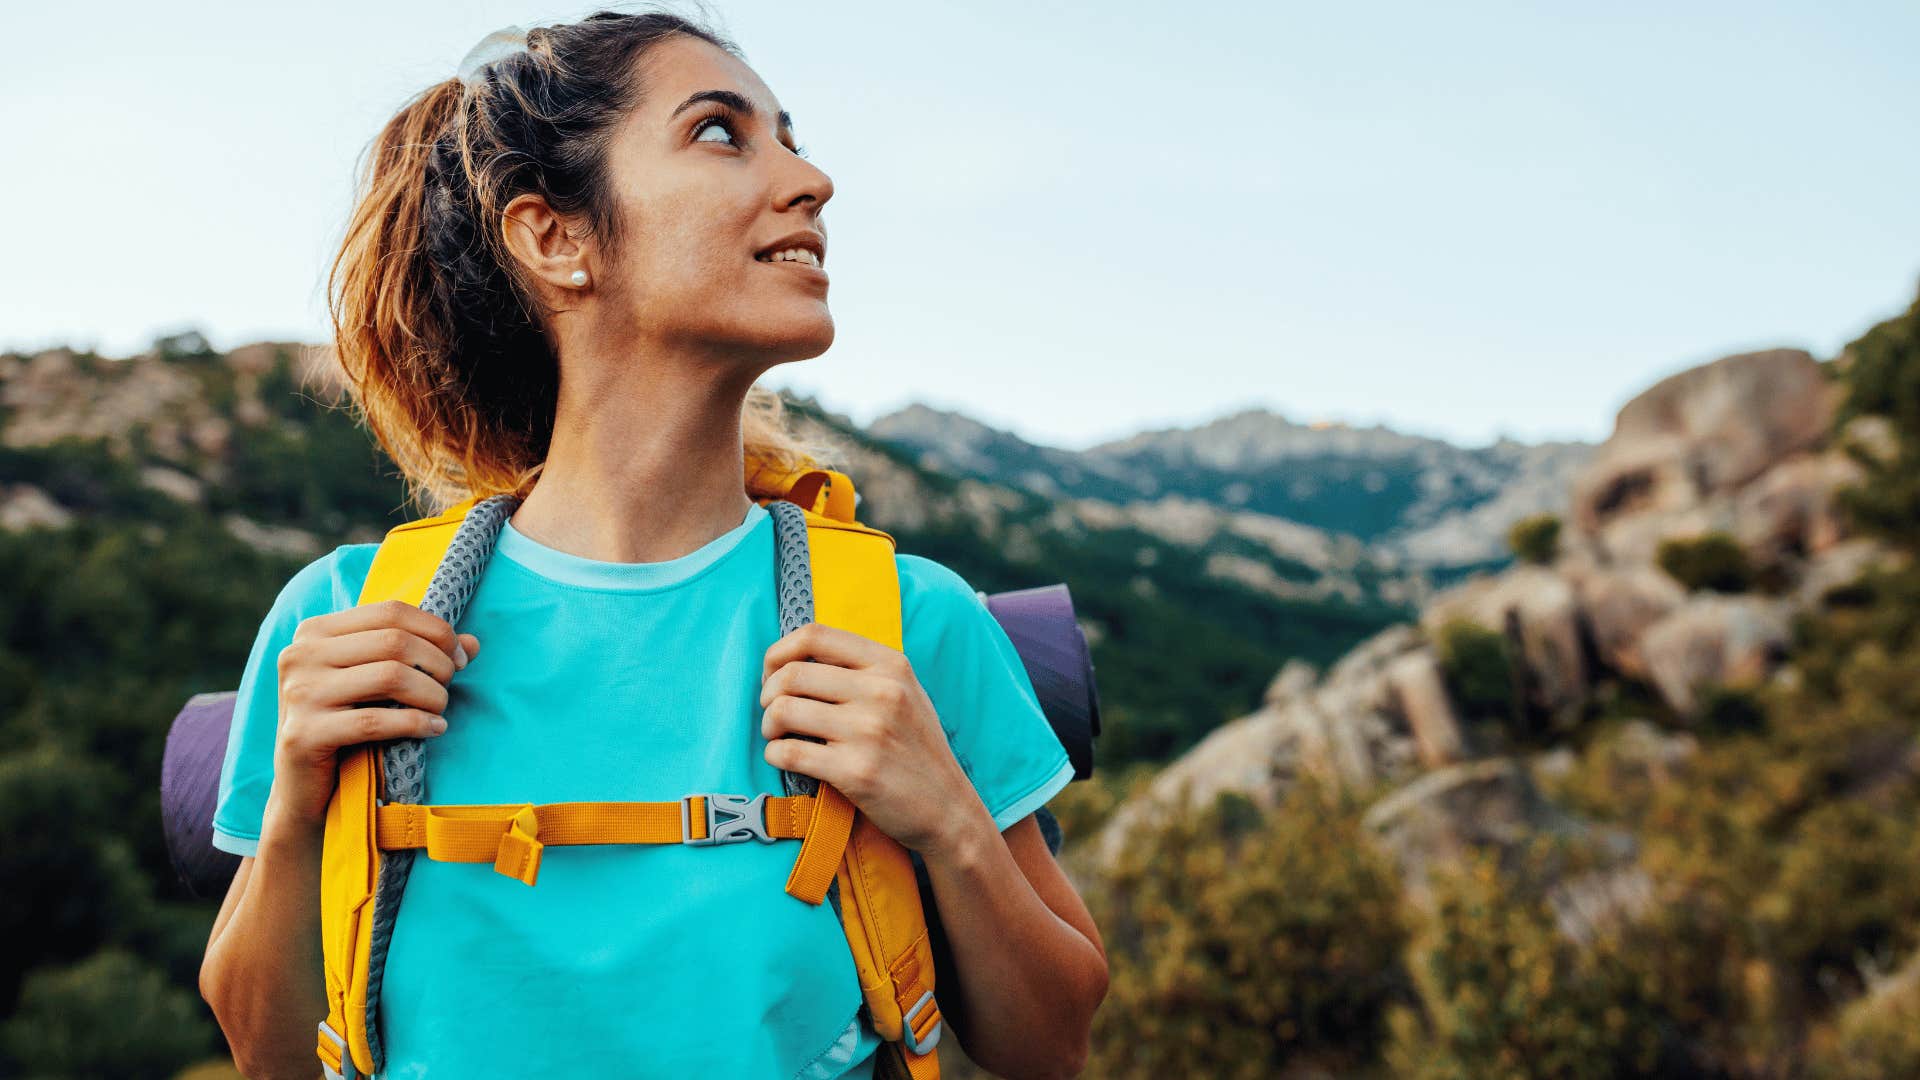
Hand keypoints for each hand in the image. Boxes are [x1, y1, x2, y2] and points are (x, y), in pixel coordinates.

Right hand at [268, 600, 480, 828]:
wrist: (303, 786)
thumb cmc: (346, 724)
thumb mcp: (377, 681)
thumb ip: (419, 654)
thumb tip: (473, 644)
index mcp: (315, 631)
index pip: (391, 611)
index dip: (436, 631)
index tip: (460, 658)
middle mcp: (299, 655)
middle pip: (394, 641)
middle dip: (437, 663)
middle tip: (449, 686)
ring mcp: (299, 694)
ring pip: (390, 677)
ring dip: (431, 694)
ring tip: (440, 710)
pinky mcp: (303, 734)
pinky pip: (375, 721)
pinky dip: (415, 723)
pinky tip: (434, 728)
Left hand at [760, 622, 980, 857]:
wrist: (948, 807)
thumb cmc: (916, 750)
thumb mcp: (905, 694)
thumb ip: (862, 670)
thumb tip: (796, 659)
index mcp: (891, 664)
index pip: (815, 635)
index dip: (779, 652)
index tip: (773, 674)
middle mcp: (882, 691)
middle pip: (791, 674)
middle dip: (768, 695)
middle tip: (773, 714)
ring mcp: (869, 731)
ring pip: (783, 711)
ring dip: (769, 726)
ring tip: (778, 737)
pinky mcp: (856, 771)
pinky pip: (789, 752)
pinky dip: (775, 755)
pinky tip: (785, 759)